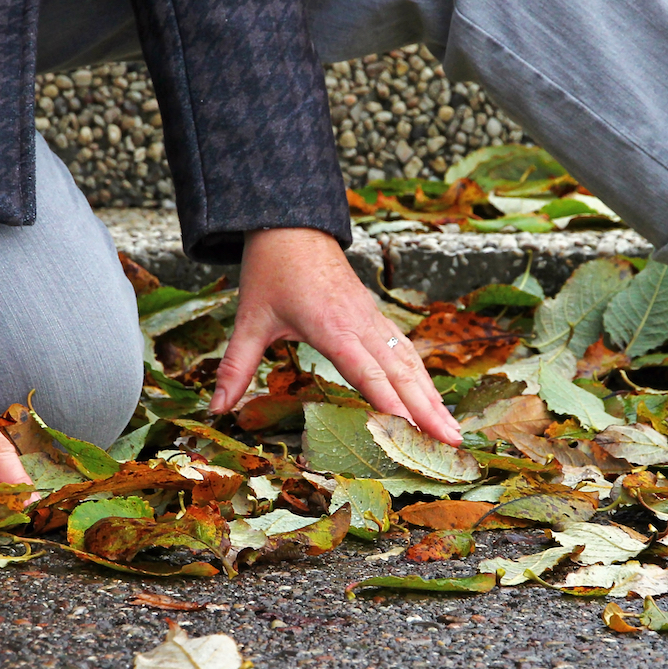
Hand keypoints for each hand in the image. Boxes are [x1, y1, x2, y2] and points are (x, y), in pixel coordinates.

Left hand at [210, 228, 461, 444]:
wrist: (291, 225)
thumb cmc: (271, 269)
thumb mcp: (249, 319)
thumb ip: (236, 366)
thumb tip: (216, 408)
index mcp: (331, 326)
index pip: (367, 372)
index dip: (390, 403)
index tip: (411, 430)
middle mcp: (360, 324)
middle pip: (401, 372)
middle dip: (427, 409)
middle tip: (451, 442)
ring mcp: (371, 319)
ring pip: (410, 361)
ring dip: (432, 396)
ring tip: (452, 430)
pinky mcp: (374, 316)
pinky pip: (404, 349)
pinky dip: (422, 376)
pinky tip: (432, 397)